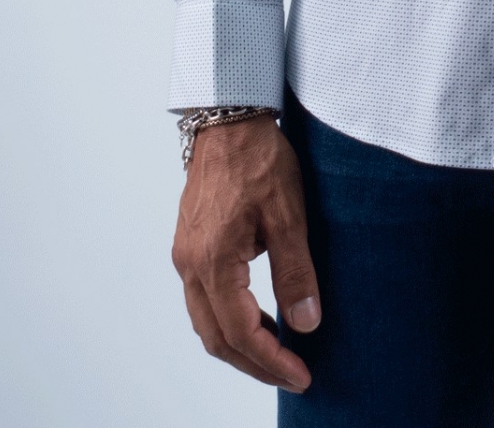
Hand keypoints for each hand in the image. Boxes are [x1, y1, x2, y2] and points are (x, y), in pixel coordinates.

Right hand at [171, 114, 321, 392]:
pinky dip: (230, 319)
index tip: (301, 375)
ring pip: (207, 322)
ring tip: (280, 353)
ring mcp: (186, 256)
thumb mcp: (288, 213)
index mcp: (213, 260)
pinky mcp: (190, 246)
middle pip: (217, 338)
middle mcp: (191, 265)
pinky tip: (259, 316)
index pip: (241, 332)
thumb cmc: (259, 159)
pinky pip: (204, 300)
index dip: (271, 361)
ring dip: (241, 345)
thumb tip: (307, 323)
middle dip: (255, 364)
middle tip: (293, 375)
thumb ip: (295, 271)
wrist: (229, 119)